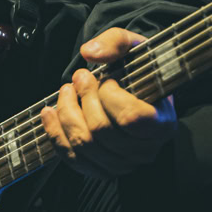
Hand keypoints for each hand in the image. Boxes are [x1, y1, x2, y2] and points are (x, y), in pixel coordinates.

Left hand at [40, 27, 175, 178]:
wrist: (135, 90)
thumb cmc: (136, 70)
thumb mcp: (133, 47)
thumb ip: (115, 42)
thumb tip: (90, 53)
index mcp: (162, 124)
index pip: (131, 118)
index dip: (110, 96)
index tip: (105, 79)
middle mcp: (145, 150)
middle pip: (102, 131)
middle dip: (83, 98)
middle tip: (79, 77)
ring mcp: (123, 164)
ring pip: (84, 145)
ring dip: (66, 113)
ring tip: (65, 91)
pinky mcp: (100, 169)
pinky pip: (72, 158)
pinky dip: (55, 134)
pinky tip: (49, 112)